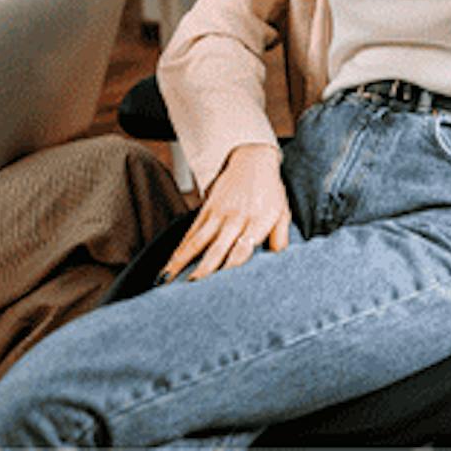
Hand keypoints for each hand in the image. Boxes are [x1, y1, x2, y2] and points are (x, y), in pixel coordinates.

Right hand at [161, 144, 290, 282]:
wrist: (252, 160)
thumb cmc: (271, 192)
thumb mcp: (283, 214)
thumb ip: (280, 239)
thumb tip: (277, 265)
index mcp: (259, 221)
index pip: (243, 250)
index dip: (231, 269)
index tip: (222, 289)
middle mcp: (237, 218)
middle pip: (217, 248)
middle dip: (203, 270)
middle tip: (191, 290)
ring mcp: (219, 213)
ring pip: (197, 241)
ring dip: (180, 261)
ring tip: (167, 281)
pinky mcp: (206, 209)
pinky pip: (191, 232)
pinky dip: (179, 249)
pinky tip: (169, 264)